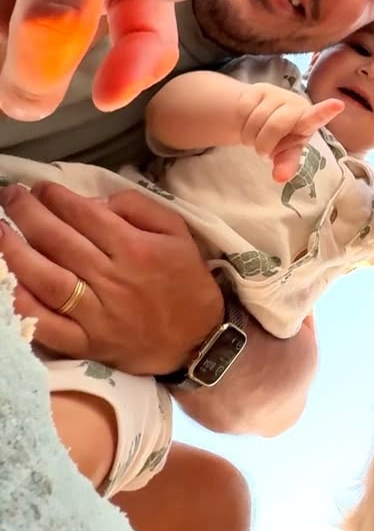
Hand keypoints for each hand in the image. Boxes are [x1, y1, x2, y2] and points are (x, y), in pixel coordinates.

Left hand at [0, 181, 224, 373]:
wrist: (197, 339)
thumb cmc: (186, 280)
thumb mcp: (177, 231)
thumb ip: (138, 208)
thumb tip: (95, 204)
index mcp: (135, 248)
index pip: (85, 216)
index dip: (57, 198)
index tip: (39, 187)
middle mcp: (112, 278)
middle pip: (59, 242)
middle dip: (28, 214)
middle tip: (9, 196)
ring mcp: (97, 314)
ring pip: (46, 279)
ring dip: (15, 253)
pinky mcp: (87, 343)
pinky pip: (47, 326)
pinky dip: (22, 306)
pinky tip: (5, 285)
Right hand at [236, 83, 344, 180]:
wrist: (260, 117)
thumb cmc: (281, 137)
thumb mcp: (285, 153)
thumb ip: (286, 164)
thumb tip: (279, 178)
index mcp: (308, 122)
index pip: (317, 117)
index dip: (326, 111)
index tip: (338, 105)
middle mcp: (296, 104)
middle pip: (275, 126)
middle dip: (264, 144)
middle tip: (263, 151)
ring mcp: (278, 94)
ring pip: (255, 119)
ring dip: (250, 136)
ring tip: (257, 137)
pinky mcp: (258, 88)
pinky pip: (244, 110)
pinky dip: (242, 124)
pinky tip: (248, 125)